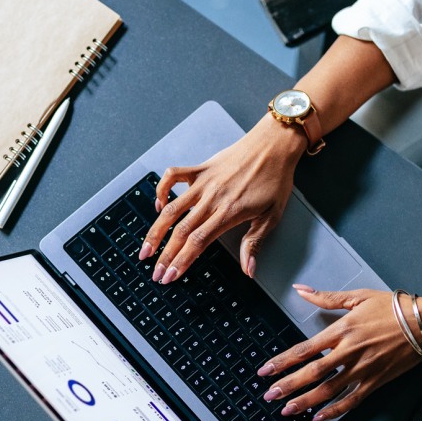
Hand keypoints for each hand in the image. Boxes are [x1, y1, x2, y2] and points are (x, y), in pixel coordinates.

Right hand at [140, 116, 306, 282]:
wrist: (275, 145)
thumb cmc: (275, 179)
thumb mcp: (272, 216)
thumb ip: (255, 243)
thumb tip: (248, 270)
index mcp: (229, 212)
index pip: (198, 243)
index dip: (181, 262)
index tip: (170, 276)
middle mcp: (212, 198)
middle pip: (181, 231)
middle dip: (165, 255)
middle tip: (155, 272)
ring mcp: (204, 182)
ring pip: (172, 209)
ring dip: (156, 231)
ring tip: (146, 249)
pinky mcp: (201, 168)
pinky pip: (173, 176)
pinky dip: (161, 189)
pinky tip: (158, 204)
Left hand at [258, 286, 421, 420]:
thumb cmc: (393, 308)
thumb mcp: (358, 296)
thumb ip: (326, 297)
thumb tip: (301, 290)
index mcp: (341, 330)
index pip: (304, 350)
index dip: (282, 362)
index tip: (266, 371)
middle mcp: (348, 352)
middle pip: (311, 373)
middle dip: (287, 386)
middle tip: (269, 395)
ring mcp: (362, 369)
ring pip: (328, 390)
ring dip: (305, 401)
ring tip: (287, 410)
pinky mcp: (375, 381)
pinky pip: (351, 400)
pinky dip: (334, 411)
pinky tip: (319, 417)